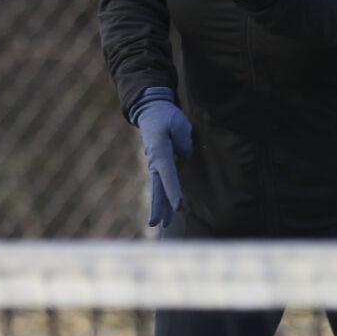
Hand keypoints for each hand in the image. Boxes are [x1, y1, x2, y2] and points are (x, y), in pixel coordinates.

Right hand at [132, 88, 191, 226]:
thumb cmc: (166, 116)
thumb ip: (184, 141)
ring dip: (160, 206)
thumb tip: (184, 156)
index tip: (178, 206)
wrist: (151, 111)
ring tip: (160, 224)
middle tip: (158, 223)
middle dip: (159, 206)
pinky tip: (165, 212)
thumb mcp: (178, 123)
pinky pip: (161, 185)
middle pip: (157, 188)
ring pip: (157, 189)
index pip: (168, 174)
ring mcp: (156, 165)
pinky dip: (162, 199)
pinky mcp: (159, 166)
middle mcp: (155, 161)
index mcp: (160, 151)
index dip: (173, 191)